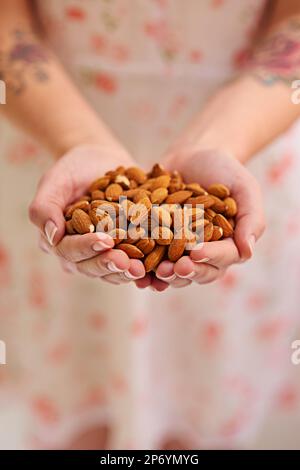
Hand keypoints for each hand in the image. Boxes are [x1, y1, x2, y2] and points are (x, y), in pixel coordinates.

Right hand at [29, 144, 145, 283]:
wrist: (101, 160)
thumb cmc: (73, 169)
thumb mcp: (55, 180)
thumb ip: (45, 207)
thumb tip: (52, 236)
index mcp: (59, 240)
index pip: (69, 250)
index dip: (86, 247)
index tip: (105, 240)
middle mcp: (80, 253)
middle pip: (91, 267)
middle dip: (109, 265)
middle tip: (127, 263)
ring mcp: (103, 254)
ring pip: (112, 271)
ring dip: (127, 272)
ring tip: (141, 269)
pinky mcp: (125, 250)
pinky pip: (133, 264)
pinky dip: (144, 268)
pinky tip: (156, 269)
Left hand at [151, 148, 264, 289]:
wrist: (193, 155)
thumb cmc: (224, 170)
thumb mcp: (244, 188)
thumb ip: (250, 218)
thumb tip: (248, 251)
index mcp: (229, 244)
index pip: (224, 257)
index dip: (211, 256)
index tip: (197, 252)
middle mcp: (205, 253)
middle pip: (199, 272)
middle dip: (186, 272)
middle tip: (174, 268)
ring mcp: (180, 251)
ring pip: (175, 273)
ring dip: (165, 276)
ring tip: (155, 273)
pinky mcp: (158, 244)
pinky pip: (151, 261)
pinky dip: (144, 269)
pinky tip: (135, 270)